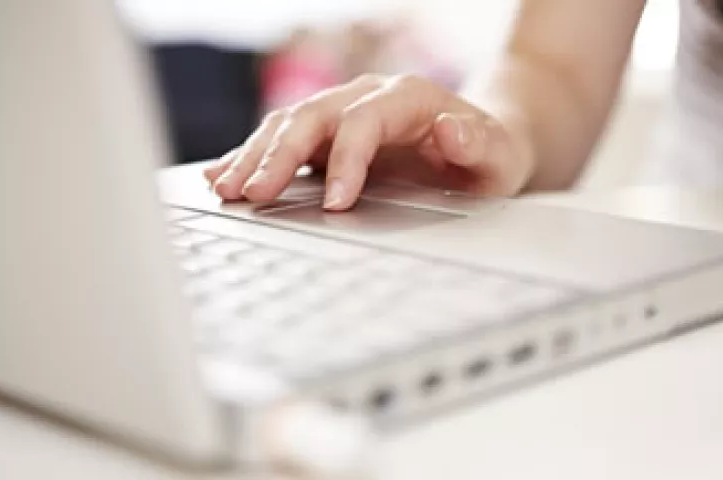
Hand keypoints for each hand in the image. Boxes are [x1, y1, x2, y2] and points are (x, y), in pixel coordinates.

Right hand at [203, 74, 534, 210]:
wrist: (478, 145)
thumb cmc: (489, 155)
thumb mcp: (498, 156)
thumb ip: (478, 145)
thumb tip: (451, 130)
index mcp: (408, 98)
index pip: (364, 120)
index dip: (346, 159)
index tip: (335, 203)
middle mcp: (368, 97)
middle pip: (313, 116)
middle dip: (278, 154)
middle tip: (252, 194)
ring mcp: (343, 113)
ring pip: (289, 125)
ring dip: (254, 155)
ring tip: (225, 187)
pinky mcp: (327, 137)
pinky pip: (283, 139)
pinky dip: (253, 156)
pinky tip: (224, 174)